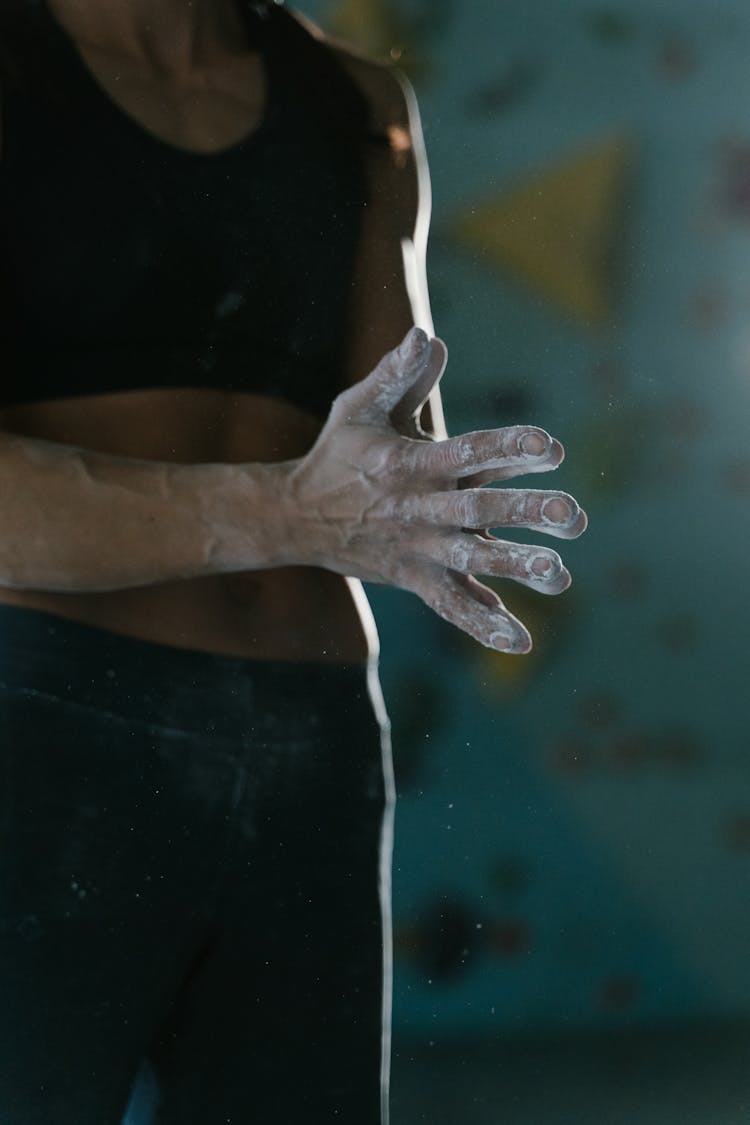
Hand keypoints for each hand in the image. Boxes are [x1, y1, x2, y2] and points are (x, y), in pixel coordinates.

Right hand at [281, 328, 586, 652]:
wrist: (296, 516)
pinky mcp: (415, 579)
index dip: (510, 449)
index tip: (552, 449)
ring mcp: (419, 549)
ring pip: (472, 562)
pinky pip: (451, 606)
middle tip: (573, 517)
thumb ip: (399, 375)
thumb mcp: (361, 407)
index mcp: (414, 463)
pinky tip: (521, 641)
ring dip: (516, 568)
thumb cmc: (338, 453)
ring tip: (559, 576)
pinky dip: (483, 623)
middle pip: (479, 511)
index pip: (469, 452)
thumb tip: (428, 334)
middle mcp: (421, 508)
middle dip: (527, 514)